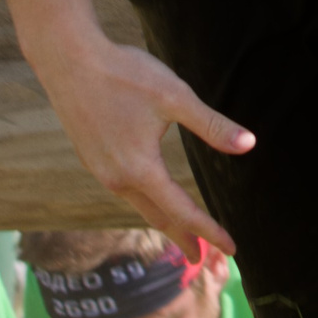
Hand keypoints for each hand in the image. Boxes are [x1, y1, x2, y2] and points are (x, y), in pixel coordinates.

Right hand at [26, 31, 252, 256]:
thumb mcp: (175, 97)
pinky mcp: (91, 157)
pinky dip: (144, 203)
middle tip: (202, 259)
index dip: (209, 231)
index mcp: (140, 170)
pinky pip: (123, 191)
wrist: (68, 58)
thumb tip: (249, 144)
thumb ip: (212, 126)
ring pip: (138, 205)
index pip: (183, 212)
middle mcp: (117, 179)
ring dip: (162, 221)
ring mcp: (100, 170)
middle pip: (158, 217)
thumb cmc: (124, 75)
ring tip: (180, 232)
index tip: (231, 249)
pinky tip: (149, 195)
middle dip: (183, 238)